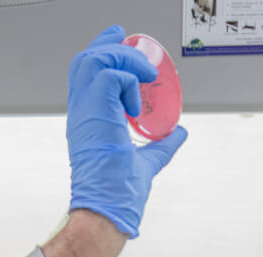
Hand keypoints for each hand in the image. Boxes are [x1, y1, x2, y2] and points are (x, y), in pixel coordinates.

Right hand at [67, 25, 187, 237]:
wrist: (108, 208)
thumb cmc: (117, 193)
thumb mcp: (146, 160)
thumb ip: (162, 146)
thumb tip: (180, 134)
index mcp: (88, 122)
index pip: (85, 76)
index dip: (101, 53)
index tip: (119, 42)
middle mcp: (82, 113)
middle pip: (84, 61)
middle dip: (109, 45)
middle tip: (129, 42)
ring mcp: (86, 112)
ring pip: (94, 60)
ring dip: (123, 60)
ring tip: (144, 74)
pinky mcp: (96, 113)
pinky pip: (111, 76)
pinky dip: (129, 80)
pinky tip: (139, 100)